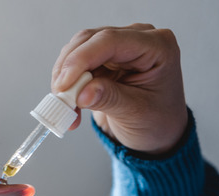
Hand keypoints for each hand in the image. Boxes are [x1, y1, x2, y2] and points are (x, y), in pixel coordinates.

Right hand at [52, 24, 186, 154]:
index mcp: (157, 46)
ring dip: (65, 78)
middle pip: (90, 41)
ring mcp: (119, 46)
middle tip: (60, 98)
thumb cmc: (157, 121)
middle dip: (69, 69)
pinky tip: (70, 105)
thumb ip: (109, 99)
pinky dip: (67, 84)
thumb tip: (81, 93)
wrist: (158, 133)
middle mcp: (137, 39)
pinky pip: (75, 64)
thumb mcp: (136, 113)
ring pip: (77, 50)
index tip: (64, 85)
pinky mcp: (103, 57)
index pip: (111, 40)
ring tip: (67, 108)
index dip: (82, 59)